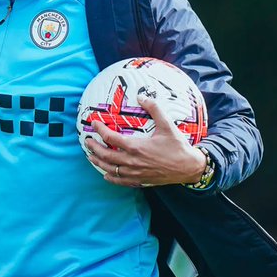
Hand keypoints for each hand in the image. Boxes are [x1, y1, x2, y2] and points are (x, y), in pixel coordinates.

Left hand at [83, 95, 205, 188]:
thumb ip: (154, 109)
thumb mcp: (167, 125)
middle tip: (87, 141)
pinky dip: (111, 177)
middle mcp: (132, 161)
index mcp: (136, 146)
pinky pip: (121, 181)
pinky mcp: (140, 180)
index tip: (94, 124)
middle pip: (105, 155)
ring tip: (91, 156)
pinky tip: (106, 174)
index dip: (100, 130)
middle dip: (94, 147)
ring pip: (110, 169)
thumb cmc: (178, 146)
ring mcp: (135, 173)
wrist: (189, 167)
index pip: (111, 137)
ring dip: (98, 162)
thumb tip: (142, 96)